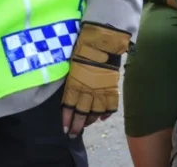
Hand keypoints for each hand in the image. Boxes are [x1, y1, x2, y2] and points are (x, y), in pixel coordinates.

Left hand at [62, 23, 129, 139]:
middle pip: (81, 113)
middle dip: (77, 125)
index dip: (67, 118)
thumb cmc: (82, 49)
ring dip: (89, 121)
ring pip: (95, 112)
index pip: (69, 106)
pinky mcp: (111, 88)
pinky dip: (106, 113)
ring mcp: (100, 90)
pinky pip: (110, 105)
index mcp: (75, 84)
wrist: (102, 42)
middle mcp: (87, 90)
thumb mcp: (71, 64)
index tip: (64, 128)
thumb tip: (65, 90)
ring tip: (85, 126)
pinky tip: (102, 118)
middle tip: (73, 134)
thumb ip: (70, 80)